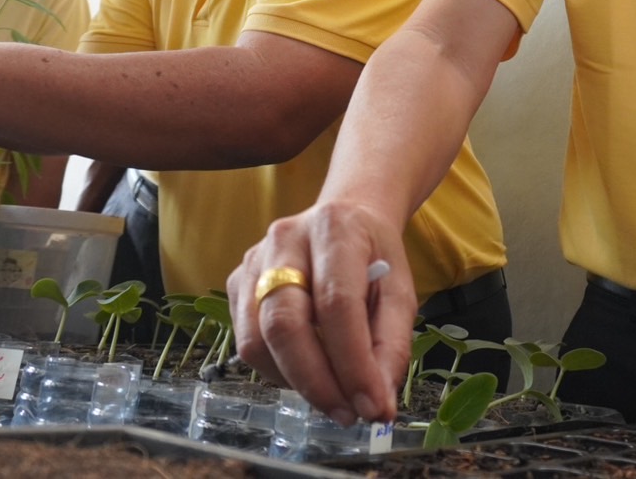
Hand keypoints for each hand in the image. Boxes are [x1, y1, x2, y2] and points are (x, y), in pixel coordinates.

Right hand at [228, 200, 414, 425]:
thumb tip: (378, 406)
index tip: (372, 407)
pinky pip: (246, 343)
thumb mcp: (400, 294)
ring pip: (257, 340)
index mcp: (335, 229)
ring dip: (296, 383)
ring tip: (333, 395)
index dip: (352, 363)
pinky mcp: (235, 282)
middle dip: (317, 382)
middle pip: (285, 324)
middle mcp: (285, 239)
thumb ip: (391, 346)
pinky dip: (278, 371)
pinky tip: (309, 369)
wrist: (346, 221)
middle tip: (348, 415)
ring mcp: (253, 260)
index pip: (336, 304)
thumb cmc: (375, 259)